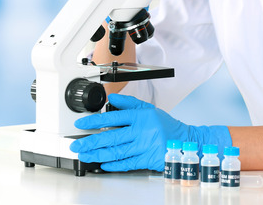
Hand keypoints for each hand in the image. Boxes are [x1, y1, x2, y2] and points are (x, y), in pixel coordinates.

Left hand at [69, 94, 230, 171]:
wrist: (185, 141)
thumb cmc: (165, 125)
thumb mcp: (148, 109)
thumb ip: (129, 103)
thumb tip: (111, 98)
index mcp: (140, 116)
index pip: (112, 116)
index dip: (94, 121)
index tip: (81, 124)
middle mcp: (141, 131)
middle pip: (111, 136)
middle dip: (91, 141)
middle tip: (76, 144)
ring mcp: (144, 146)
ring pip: (117, 151)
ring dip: (98, 154)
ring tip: (85, 155)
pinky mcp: (148, 159)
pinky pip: (128, 163)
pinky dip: (114, 165)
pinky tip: (103, 165)